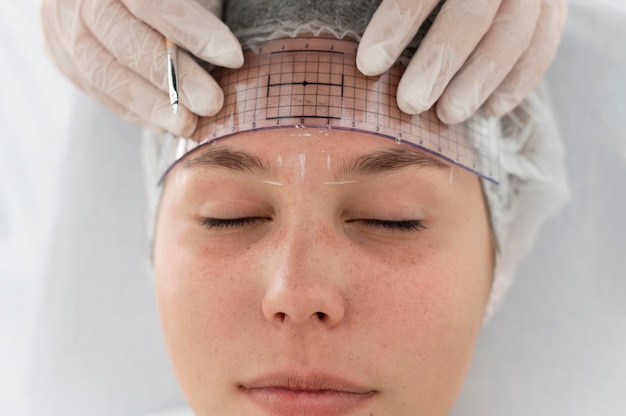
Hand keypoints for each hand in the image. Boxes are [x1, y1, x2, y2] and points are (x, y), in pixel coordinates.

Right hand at [40, 0, 242, 136]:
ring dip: (152, 106)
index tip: (233, 56)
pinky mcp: (61, 57)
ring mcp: (63, 29)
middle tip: (213, 103)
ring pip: (105, 74)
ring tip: (189, 125)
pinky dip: (134, 110)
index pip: (152, 2)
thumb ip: (196, 7)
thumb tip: (233, 49)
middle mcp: (79, 1)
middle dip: (175, 79)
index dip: (193, 31)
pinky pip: (97, 90)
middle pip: (126, 43)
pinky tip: (164, 122)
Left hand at [357, 0, 566, 123]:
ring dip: (480, 80)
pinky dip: (519, 80)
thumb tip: (363, 52)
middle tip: (410, 103)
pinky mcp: (553, 6)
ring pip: (515, 32)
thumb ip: (398, 2)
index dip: (396, 24)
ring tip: (448, 116)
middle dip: (440, 61)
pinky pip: (544, 43)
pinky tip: (490, 110)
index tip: (368, 65)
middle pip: (474, 12)